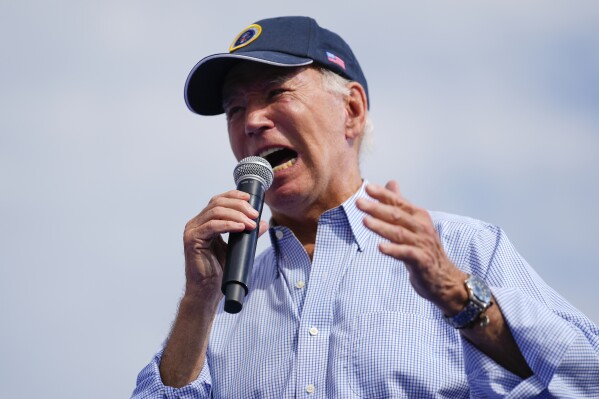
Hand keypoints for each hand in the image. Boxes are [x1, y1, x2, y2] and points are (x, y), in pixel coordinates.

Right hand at [183, 190, 268, 303]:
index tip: (250, 199)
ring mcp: (192, 230)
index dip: (234, 196)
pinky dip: (228, 224)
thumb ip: (248, 234)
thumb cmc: (219, 270)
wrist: (208, 290)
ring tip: (250, 223)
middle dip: (239, 205)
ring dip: (236, 215)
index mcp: (204, 222)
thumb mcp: (237, 247)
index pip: (218, 200)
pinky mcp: (192, 240)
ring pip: (215, 212)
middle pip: (217, 203)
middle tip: (254, 214)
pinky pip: (212, 226)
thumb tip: (263, 223)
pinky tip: (240, 228)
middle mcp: (196, 223)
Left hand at [356, 181, 467, 314]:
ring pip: (398, 233)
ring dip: (381, 227)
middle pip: (396, 215)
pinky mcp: (422, 260)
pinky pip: (406, 253)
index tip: (367, 188)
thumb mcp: (413, 223)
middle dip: (376, 208)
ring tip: (365, 221)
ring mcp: (422, 243)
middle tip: (359, 203)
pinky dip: (393, 250)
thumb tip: (391, 182)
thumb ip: (400, 204)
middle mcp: (421, 227)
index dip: (383, 194)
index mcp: (419, 215)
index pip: (398, 202)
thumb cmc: (424, 248)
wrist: (444, 277)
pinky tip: (380, 247)